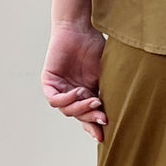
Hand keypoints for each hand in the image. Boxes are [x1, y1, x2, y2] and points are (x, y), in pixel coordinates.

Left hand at [40, 21, 107, 141]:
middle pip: (78, 116)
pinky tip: (77, 93)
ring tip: (93, 101)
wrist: (82, 29)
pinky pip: (54, 99)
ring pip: (66, 110)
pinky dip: (66, 100)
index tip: (104, 136)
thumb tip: (117, 115)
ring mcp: (60, 88)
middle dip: (90, 119)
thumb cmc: (96, 47)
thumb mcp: (106, 75)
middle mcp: (72, 94)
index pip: (88, 117)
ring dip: (80, 109)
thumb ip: (108, 93)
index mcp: (86, 94)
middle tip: (103, 118)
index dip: (94, 127)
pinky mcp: (49, 81)